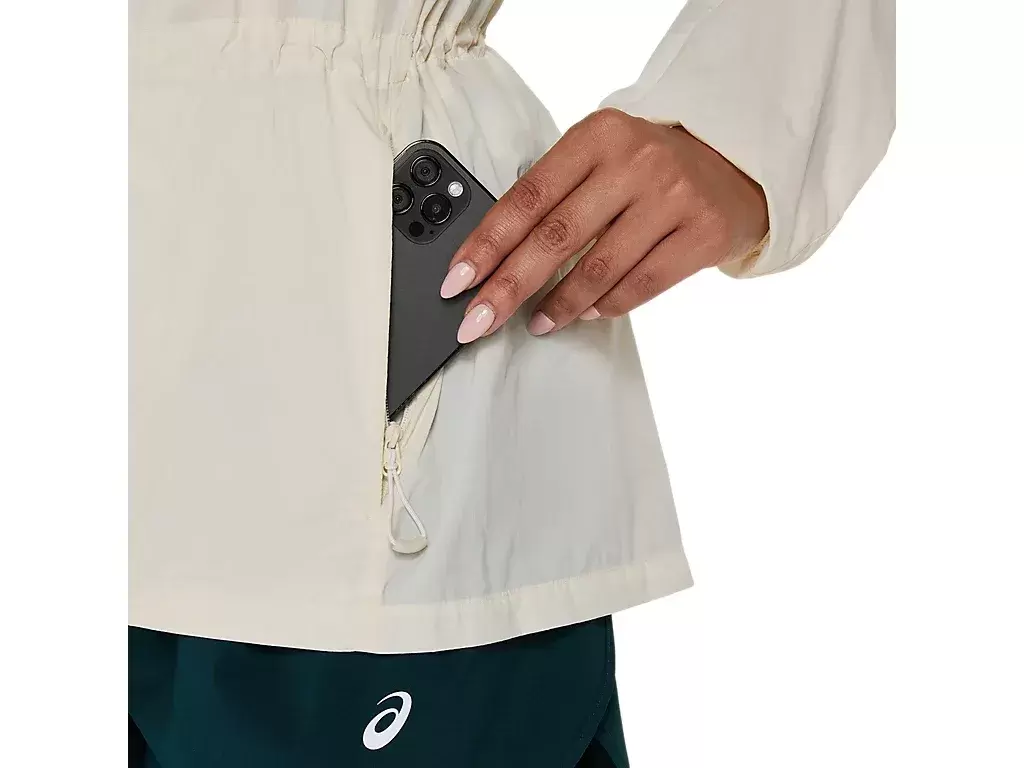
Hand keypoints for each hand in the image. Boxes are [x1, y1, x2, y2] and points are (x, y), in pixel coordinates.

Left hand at [439, 108, 768, 342]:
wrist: (735, 165)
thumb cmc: (649, 168)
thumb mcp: (602, 158)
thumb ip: (556, 195)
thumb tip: (495, 259)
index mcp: (598, 136)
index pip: (528, 197)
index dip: (487, 244)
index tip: (457, 280)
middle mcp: (636, 162)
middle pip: (556, 237)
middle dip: (508, 286)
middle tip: (477, 320)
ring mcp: (673, 198)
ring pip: (599, 269)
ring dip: (559, 305)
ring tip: (537, 323)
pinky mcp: (702, 234)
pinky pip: (640, 285)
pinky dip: (606, 306)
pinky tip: (587, 313)